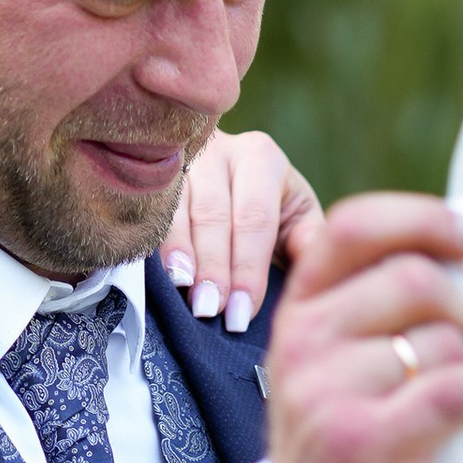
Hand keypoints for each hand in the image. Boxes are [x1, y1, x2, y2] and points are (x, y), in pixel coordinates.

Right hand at [163, 128, 323, 330]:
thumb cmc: (270, 212)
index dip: (248, 267)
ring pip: (175, 208)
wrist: (227, 186)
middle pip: (213, 213)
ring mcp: (177, 159)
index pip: (254, 217)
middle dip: (213, 267)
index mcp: (261, 157)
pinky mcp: (147, 174)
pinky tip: (155, 271)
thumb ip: (308, 238)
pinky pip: (147, 208)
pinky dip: (151, 242)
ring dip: (178, 254)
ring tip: (183, 290)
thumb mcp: (297, 218)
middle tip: (210, 309)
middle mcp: (217, 150)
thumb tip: (314, 255)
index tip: (241, 312)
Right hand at [267, 194, 462, 462]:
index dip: (424, 221)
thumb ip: (403, 317)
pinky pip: (453, 389)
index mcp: (302, 312)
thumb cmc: (356, 462)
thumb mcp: (354, 375)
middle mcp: (303, 344)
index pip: (357, 227)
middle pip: (414, 279)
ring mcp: (325, 393)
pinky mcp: (361, 443)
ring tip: (462, 402)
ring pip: (441, 340)